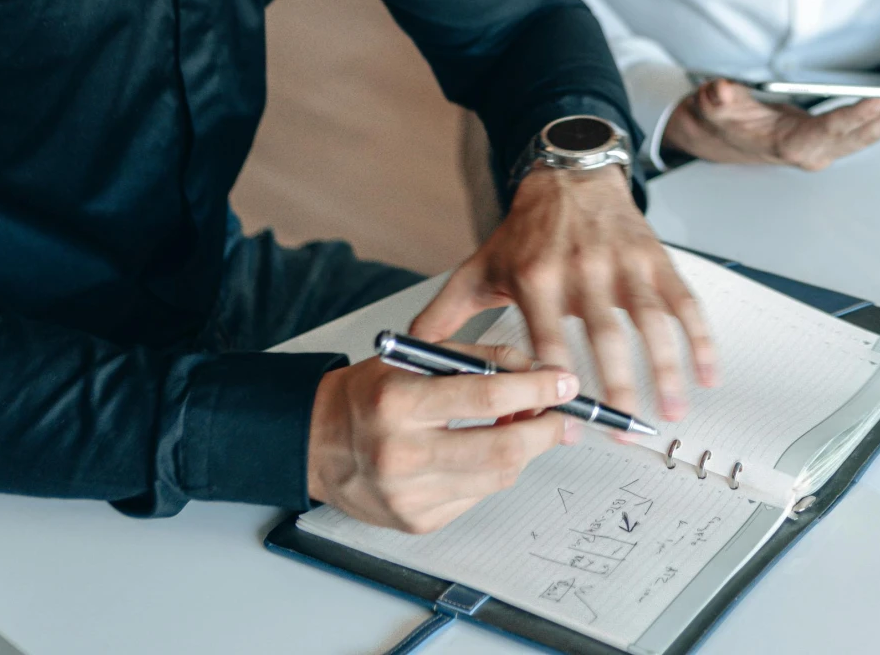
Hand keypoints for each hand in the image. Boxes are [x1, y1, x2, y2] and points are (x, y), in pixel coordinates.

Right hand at [307, 342, 576, 532]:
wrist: (315, 442)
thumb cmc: (367, 396)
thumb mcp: (417, 359)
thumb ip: (480, 360)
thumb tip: (539, 373)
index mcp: (397, 403)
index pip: (486, 397)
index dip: (537, 389)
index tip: (564, 382)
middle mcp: (400, 454)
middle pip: (502, 450)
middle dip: (546, 431)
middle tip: (563, 417)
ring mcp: (408, 495)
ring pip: (497, 477)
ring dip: (525, 452)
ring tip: (527, 429)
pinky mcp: (416, 521)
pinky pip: (476, 495)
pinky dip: (492, 472)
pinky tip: (484, 452)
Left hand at [411, 166, 717, 423]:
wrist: (569, 175)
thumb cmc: (525, 233)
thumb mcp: (479, 269)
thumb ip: (445, 316)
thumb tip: (407, 356)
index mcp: (536, 277)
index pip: (546, 336)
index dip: (556, 377)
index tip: (564, 414)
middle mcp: (582, 268)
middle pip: (603, 334)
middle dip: (618, 383)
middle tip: (624, 428)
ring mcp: (624, 262)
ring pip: (651, 320)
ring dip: (667, 367)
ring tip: (673, 410)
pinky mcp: (654, 258)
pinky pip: (683, 301)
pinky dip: (701, 338)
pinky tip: (708, 374)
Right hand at [665, 78, 879, 171]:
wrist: (715, 138)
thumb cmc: (720, 122)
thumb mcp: (710, 107)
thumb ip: (718, 101)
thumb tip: (722, 91)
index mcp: (791, 145)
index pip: (830, 129)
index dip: (857, 115)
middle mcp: (814, 151)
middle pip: (863, 135)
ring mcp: (824, 148)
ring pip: (870, 134)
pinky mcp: (830, 140)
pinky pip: (866, 129)